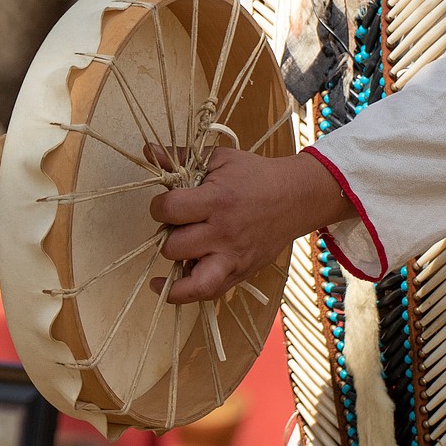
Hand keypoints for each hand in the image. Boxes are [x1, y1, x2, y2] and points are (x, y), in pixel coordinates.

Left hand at [149, 149, 352, 303]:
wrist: (296, 197)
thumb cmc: (255, 175)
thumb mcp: (219, 158)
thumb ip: (180, 158)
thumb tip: (148, 152)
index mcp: (218, 200)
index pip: (169, 210)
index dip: (159, 206)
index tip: (166, 203)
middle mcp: (224, 233)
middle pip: (174, 246)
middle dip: (167, 233)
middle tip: (178, 225)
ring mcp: (233, 258)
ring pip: (190, 280)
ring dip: (175, 266)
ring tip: (172, 257)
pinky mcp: (240, 273)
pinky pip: (208, 294)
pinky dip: (183, 294)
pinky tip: (166, 286)